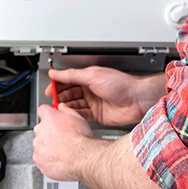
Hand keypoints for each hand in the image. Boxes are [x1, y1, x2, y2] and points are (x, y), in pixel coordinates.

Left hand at [33, 104, 93, 180]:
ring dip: (48, 146)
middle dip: (49, 132)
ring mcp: (38, 146)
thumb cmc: (81, 139)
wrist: (81, 158)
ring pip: (41, 144)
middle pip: (41, 129)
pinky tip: (59, 159)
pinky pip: (40, 158)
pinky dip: (47, 159)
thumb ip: (66, 110)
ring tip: (62, 151)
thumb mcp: (78, 118)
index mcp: (49, 118)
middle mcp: (40, 130)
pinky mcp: (38, 159)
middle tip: (61, 138)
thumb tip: (62, 107)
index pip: (42, 110)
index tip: (51, 118)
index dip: (47, 114)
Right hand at [45, 67, 165, 125]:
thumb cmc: (121, 85)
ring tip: (59, 108)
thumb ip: (72, 75)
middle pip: (70, 93)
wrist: (137, 100)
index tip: (50, 88)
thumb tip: (56, 73)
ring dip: (66, 106)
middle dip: (60, 96)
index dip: (58, 84)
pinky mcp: (97, 115)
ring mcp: (94, 103)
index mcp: (89, 77)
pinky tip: (68, 115)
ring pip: (74, 105)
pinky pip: (81, 115)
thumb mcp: (92, 76)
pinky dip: (74, 115)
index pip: (68, 80)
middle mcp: (91, 90)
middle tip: (52, 100)